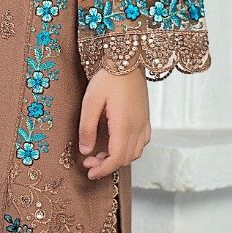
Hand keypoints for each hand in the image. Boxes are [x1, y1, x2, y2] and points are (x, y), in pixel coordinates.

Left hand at [78, 65, 150, 179]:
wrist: (128, 60)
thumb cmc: (108, 79)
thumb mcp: (91, 102)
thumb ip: (87, 128)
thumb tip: (85, 150)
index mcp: (124, 125)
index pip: (117, 158)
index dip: (104, 169)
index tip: (90, 172)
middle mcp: (138, 127)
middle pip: (126, 158)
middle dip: (107, 165)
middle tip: (89, 161)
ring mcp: (144, 123)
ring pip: (136, 152)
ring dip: (119, 158)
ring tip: (100, 153)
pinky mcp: (146, 118)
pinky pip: (142, 142)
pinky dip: (129, 149)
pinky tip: (116, 143)